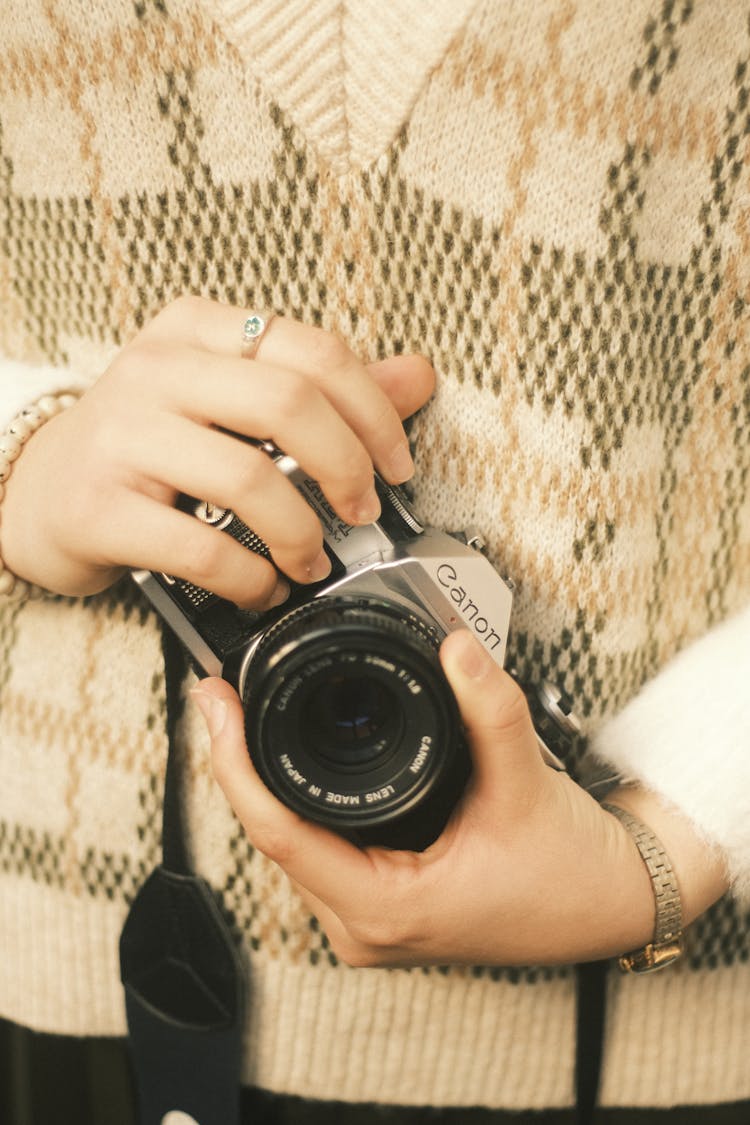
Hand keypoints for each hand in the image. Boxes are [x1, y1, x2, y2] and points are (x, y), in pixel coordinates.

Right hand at [0, 297, 434, 602]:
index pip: (312, 350)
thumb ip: (322, 389)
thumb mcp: (228, 398)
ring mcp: (122, 437)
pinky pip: (201, 547)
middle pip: (289, 403)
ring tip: (311, 561)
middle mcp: (155, 370)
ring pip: (249, 477)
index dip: (374, 413)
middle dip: (347, 468)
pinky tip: (264, 588)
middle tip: (362, 512)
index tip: (395, 467)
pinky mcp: (100, 507)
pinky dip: (251, 578)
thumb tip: (417, 375)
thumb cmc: (149, 443)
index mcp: (197, 330)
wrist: (38, 490)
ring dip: (302, 534)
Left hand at [196, 628, 728, 967]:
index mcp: (386, 909)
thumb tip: (454, 647)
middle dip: (241, 765)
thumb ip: (489, 710)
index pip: (278, 832)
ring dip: (267, 784)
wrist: (610, 902)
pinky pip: (318, 853)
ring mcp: (370, 923)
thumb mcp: (524, 783)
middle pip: (274, 838)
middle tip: (222, 696)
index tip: (215, 705)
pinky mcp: (382, 908)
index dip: (235, 763)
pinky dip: (301, 804)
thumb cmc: (571, 868)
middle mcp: (365, 927)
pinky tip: (290, 762)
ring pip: (292, 848)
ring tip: (243, 719)